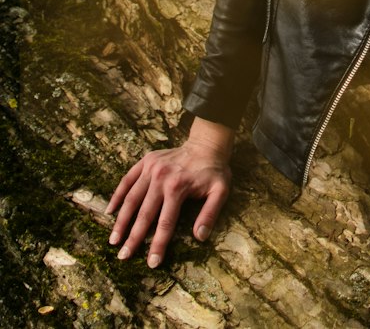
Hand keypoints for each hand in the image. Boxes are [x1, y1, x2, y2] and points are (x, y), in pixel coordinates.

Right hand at [107, 118, 233, 268]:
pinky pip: (127, 179)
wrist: (207, 143)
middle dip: (133, 238)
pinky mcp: (146, 161)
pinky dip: (117, 195)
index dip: (158, 244)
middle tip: (123, 257)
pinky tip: (110, 210)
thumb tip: (200, 237)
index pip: (166, 222)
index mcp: (178, 187)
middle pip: (144, 214)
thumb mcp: (220, 190)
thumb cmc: (214, 170)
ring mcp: (151, 168)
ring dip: (121, 220)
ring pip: (131, 198)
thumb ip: (210, 213)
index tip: (152, 263)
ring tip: (113, 240)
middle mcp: (161, 178)